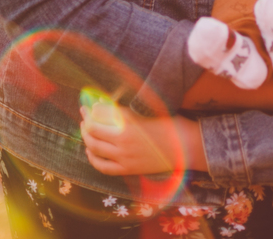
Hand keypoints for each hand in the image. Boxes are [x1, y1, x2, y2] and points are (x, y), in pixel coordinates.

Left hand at [80, 105, 206, 175]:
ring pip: (94, 147)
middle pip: (93, 129)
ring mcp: (124, 157)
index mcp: (129, 122)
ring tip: (85, 129)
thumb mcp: (150, 110)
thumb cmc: (172, 124)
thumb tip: (104, 104)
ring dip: (86, 137)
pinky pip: (102, 166)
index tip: (91, 104)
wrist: (187, 147)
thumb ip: (127, 109)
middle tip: (85, 114)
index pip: (101, 113)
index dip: (93, 108)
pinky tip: (90, 151)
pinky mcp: (128, 169)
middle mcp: (123, 140)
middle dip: (86, 120)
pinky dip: (92, 158)